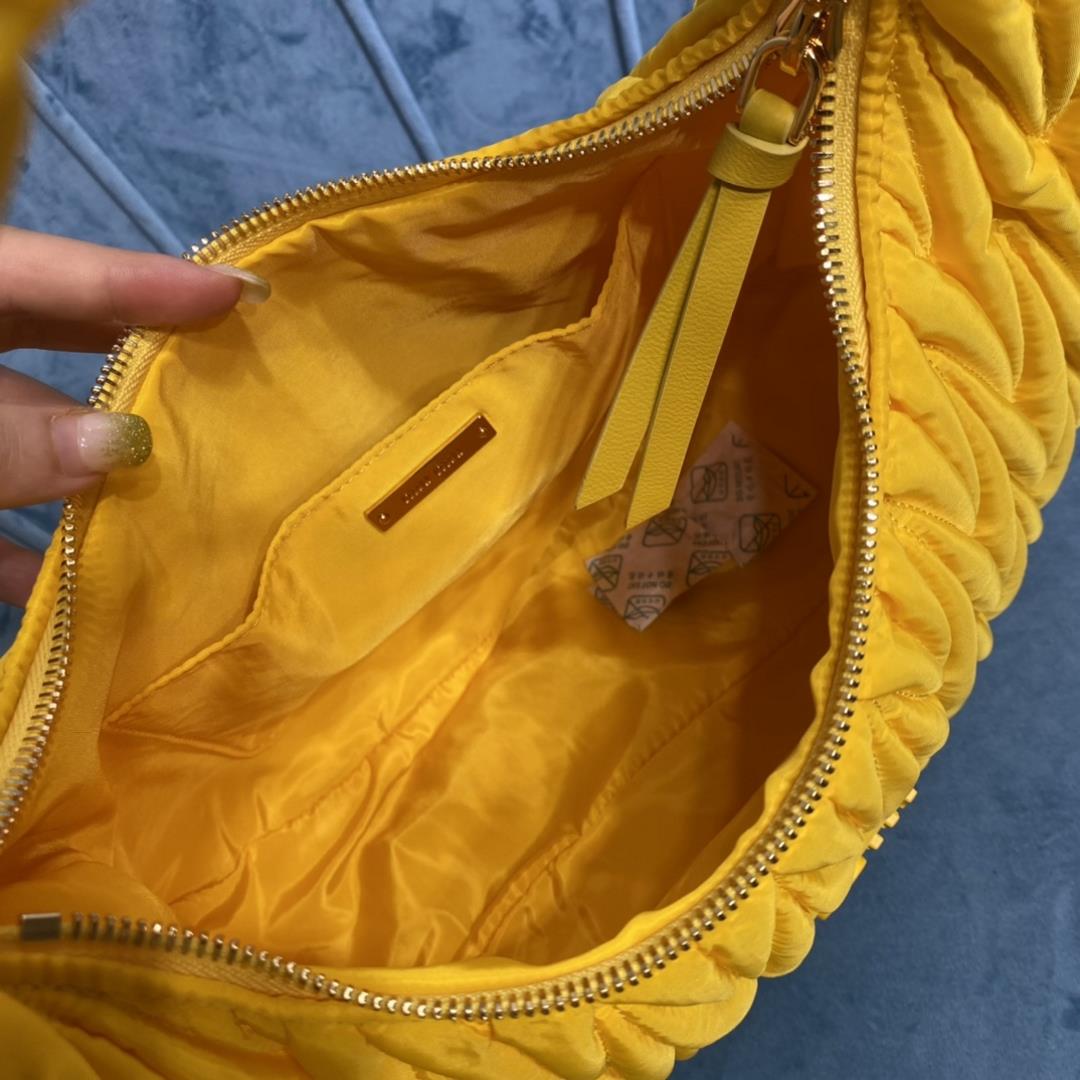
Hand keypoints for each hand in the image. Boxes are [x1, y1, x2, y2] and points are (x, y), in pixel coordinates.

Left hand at [0, 226, 267, 605]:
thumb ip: (4, 439)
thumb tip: (121, 446)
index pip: (49, 274)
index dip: (144, 282)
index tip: (242, 293)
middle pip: (54, 353)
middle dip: (138, 372)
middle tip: (237, 382)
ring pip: (29, 446)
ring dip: (92, 483)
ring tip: (185, 505)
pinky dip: (30, 560)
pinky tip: (84, 594)